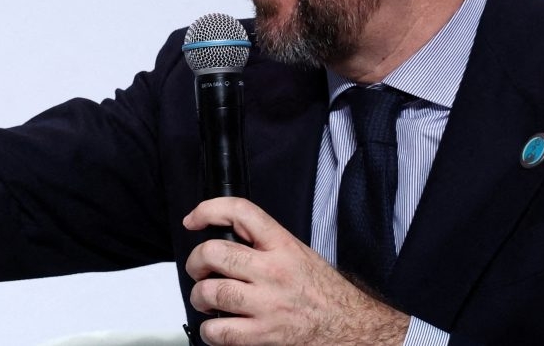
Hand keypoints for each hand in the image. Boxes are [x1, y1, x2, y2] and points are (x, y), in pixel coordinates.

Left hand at [184, 197, 408, 345]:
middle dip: (196, 262)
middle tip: (199, 270)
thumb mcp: (299, 253)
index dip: (208, 210)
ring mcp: (267, 304)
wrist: (350, 326)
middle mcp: (273, 271)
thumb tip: (229, 237)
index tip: (194, 220)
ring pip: (210, 292)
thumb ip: (265, 243)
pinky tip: (216, 327)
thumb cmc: (325, 292)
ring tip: (205, 299)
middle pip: (214, 253)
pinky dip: (210, 330)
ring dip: (199, 297)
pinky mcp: (264, 334)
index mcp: (282, 245)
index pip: (240, 212)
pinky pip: (220, 331)